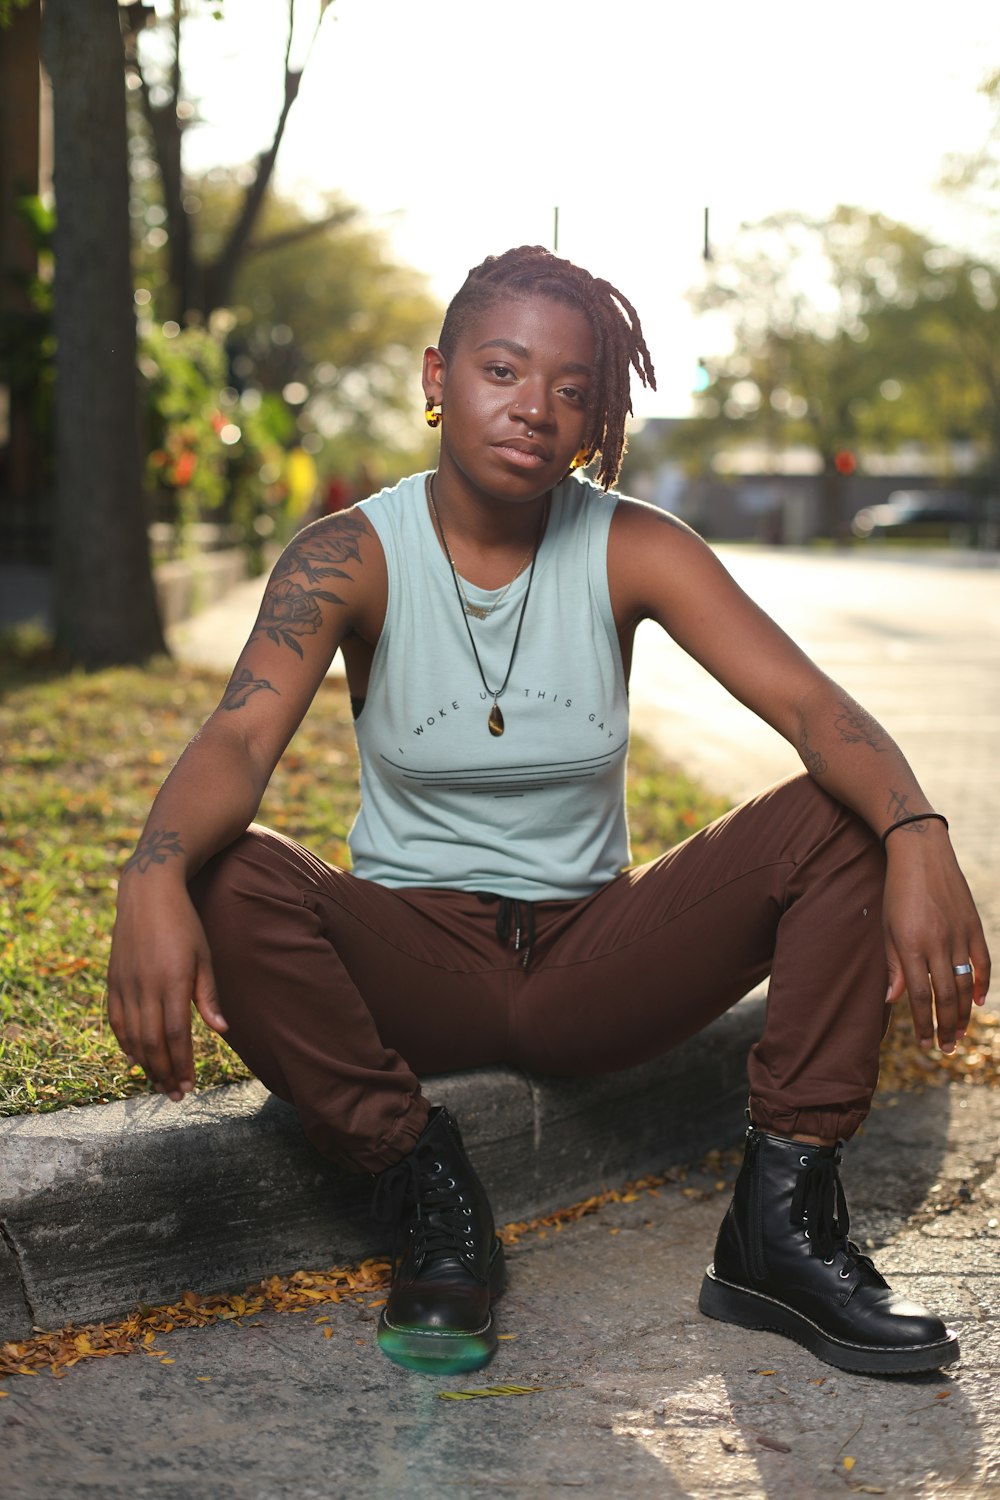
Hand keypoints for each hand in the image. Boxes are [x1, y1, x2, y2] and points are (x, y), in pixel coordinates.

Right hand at [107, 878, 226, 1100]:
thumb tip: (221, 1031)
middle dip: (164, 1073)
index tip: (189, 1086)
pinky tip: (135, 1059)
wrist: (147, 893)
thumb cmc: (184, 923)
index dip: (182, 1064)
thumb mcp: (204, 956)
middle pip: (152, 1042)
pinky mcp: (113, 980)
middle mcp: (145, 987)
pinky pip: (116, 1020)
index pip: (176, 1035)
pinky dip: (125, 1043)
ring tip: (158, 1084)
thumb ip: (209, 995)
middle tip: (175, 1095)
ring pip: (132, 1036)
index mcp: (172, 981)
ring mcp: (125, 984)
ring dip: (146, 1064)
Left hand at [882, 836, 990, 1053]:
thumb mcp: (886, 928)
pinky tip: (978, 1001)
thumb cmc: (896, 893)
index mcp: (911, 945)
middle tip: (944, 1049)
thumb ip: (892, 965)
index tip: (923, 1043)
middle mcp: (938, 943)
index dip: (923, 1023)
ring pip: (966, 984)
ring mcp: (959, 935)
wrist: (921, 854)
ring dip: (963, 1013)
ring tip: (959, 1034)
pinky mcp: (973, 925)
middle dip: (945, 1027)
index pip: (920, 996)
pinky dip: (982, 983)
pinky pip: (982, 961)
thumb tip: (893, 1000)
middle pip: (946, 997)